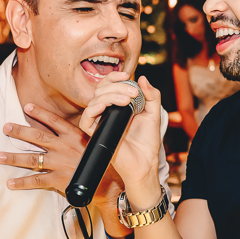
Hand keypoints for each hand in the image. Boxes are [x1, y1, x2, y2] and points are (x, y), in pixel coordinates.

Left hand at [0, 103, 124, 213]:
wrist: (111, 185)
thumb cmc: (106, 162)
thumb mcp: (97, 143)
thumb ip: (83, 136)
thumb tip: (77, 128)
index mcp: (74, 136)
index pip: (53, 121)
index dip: (39, 113)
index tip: (26, 106)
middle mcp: (64, 147)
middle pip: (37, 136)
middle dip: (19, 132)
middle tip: (5, 128)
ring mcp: (59, 164)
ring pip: (32, 159)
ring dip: (14, 157)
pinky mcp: (58, 180)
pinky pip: (36, 181)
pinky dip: (22, 182)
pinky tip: (10, 183)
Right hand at [77, 73, 164, 202]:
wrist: (145, 163)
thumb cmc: (148, 142)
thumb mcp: (154, 114)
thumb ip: (152, 95)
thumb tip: (141, 78)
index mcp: (118, 106)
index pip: (108, 85)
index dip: (114, 77)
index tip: (126, 75)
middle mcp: (108, 113)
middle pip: (100, 90)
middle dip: (116, 87)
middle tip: (132, 94)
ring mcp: (101, 123)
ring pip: (94, 101)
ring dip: (110, 96)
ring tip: (127, 101)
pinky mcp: (96, 135)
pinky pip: (85, 120)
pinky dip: (92, 110)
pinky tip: (104, 106)